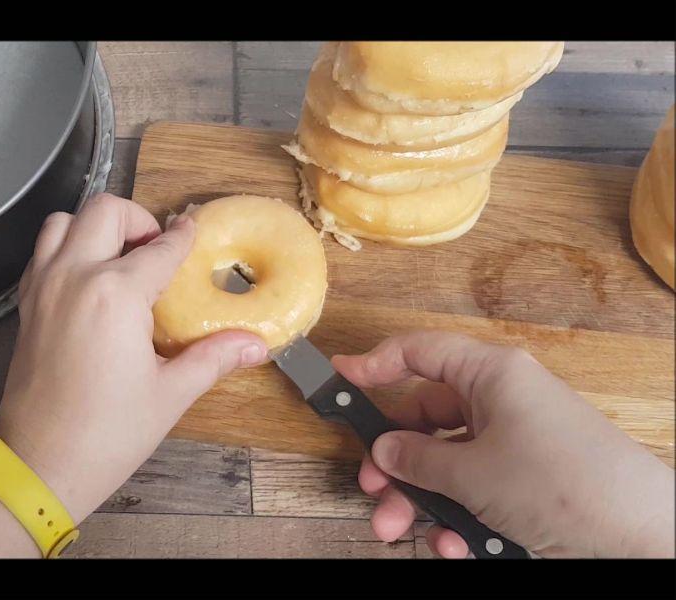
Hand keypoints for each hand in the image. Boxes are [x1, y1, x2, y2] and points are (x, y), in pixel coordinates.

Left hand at [0, 193, 266, 522]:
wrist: (41, 465)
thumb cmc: (106, 435)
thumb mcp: (170, 394)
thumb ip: (213, 357)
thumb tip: (255, 344)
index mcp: (115, 294)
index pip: (160, 248)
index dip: (183, 238)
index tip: (193, 233)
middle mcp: (74, 277)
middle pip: (105, 211)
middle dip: (137, 220)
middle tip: (156, 250)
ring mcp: (43, 287)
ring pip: (63, 221)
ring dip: (94, 227)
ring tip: (119, 257)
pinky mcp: (26, 305)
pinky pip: (42, 252)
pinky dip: (65, 248)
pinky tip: (89, 280)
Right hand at [331, 330, 674, 558]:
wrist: (639, 535)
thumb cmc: (564, 483)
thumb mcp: (472, 473)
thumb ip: (417, 460)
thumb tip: (384, 451)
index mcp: (492, 376)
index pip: (421, 353)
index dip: (375, 363)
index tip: (340, 378)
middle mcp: (502, 402)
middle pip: (425, 419)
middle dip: (395, 462)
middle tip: (372, 488)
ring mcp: (515, 443)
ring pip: (446, 463)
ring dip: (420, 499)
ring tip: (401, 529)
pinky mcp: (526, 481)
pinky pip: (474, 490)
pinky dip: (457, 517)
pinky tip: (455, 544)